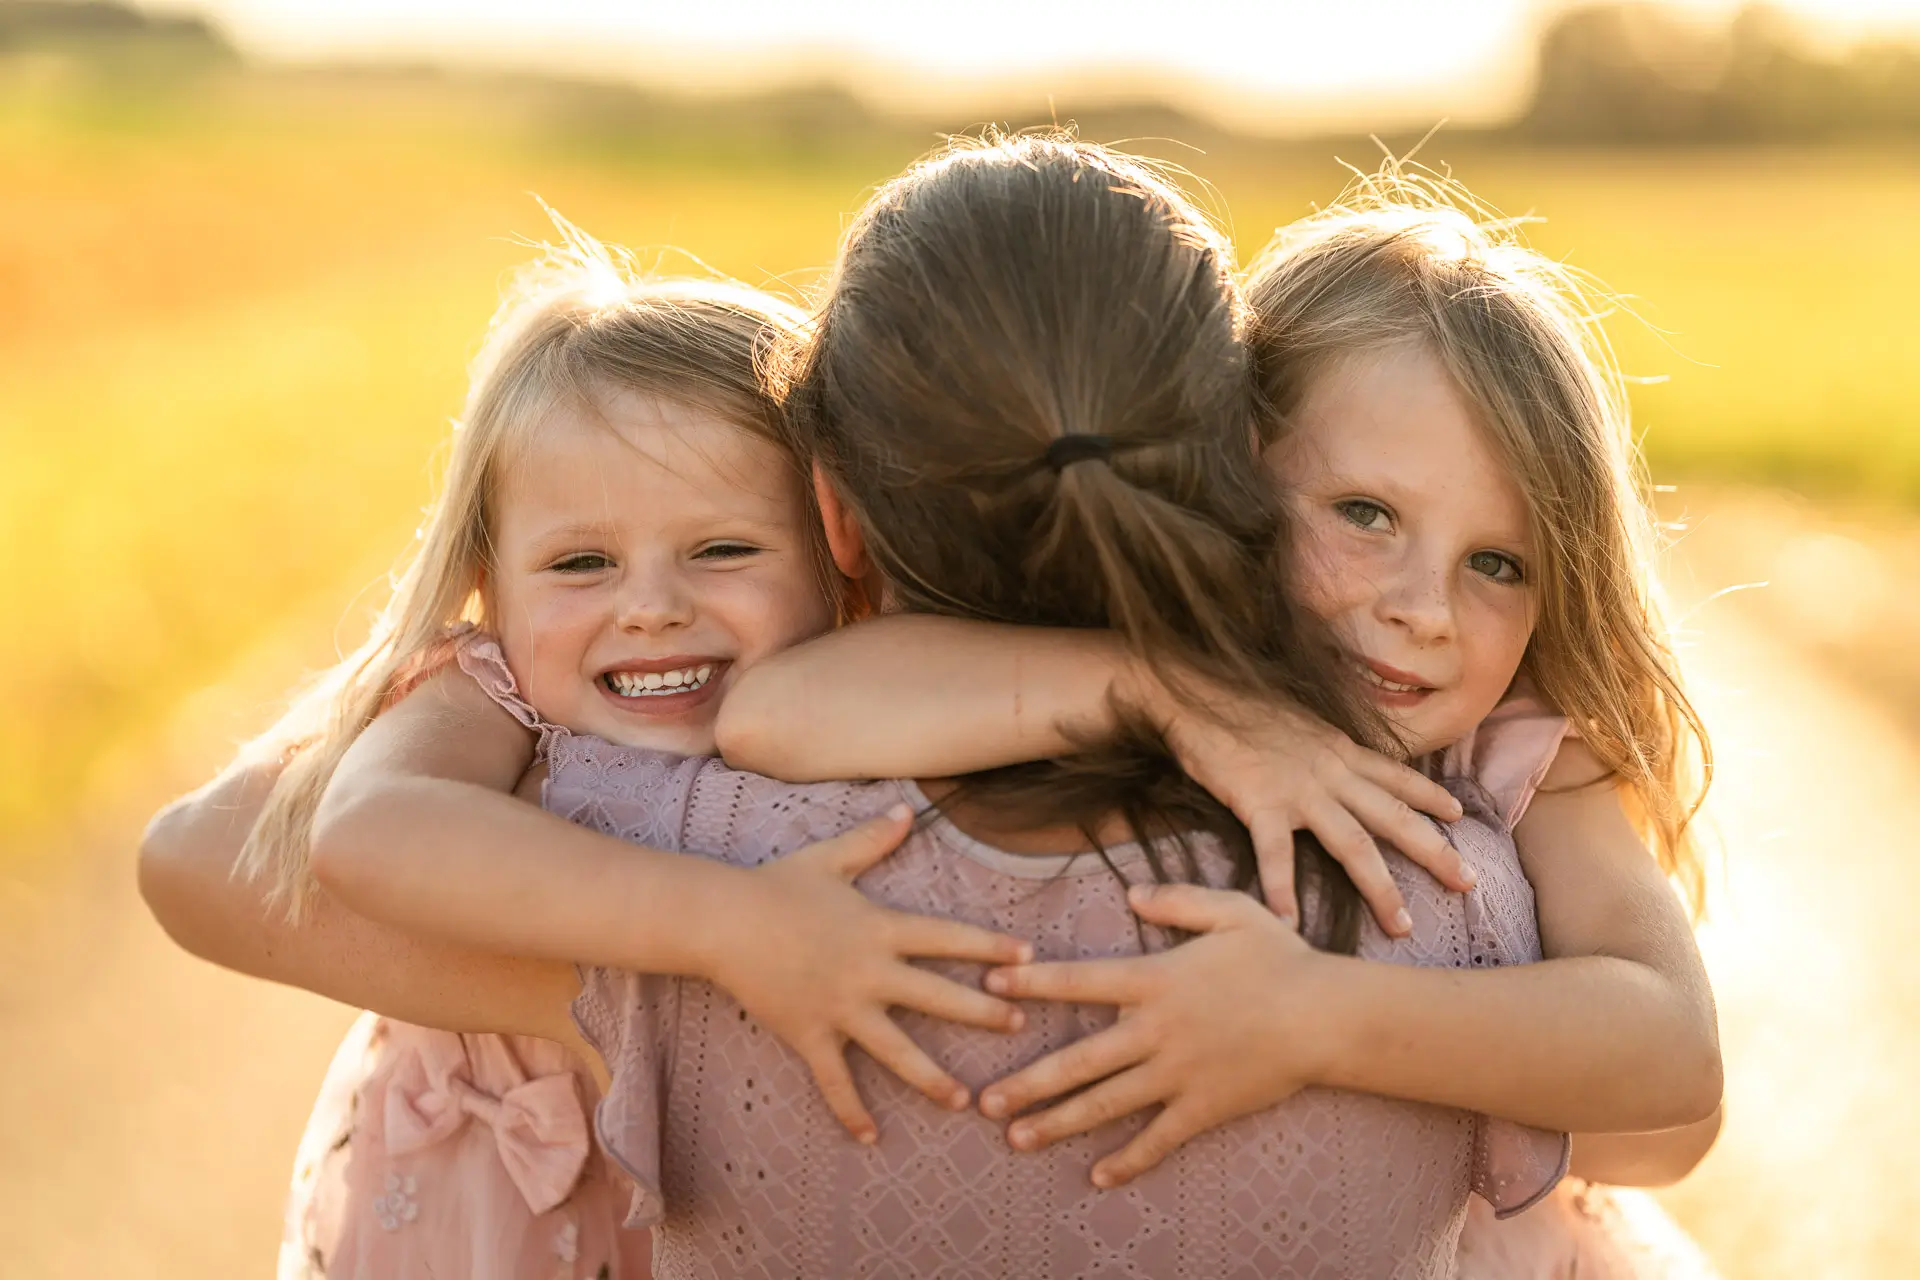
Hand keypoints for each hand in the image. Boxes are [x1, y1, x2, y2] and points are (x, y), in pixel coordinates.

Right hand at [708, 803, 1033, 1143]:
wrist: (723, 921)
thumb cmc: (775, 885)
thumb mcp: (830, 857)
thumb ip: (873, 839)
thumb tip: (906, 809)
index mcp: (880, 928)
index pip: (948, 938)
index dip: (990, 945)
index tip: (1028, 955)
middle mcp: (869, 972)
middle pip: (937, 997)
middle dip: (982, 1012)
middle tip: (1018, 1025)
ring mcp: (841, 1008)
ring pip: (896, 1050)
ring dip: (931, 1077)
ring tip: (964, 1099)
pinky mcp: (810, 1034)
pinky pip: (835, 1080)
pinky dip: (850, 1110)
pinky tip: (870, 1137)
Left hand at [977, 882, 1335, 1186]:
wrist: (1325, 1016)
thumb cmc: (1280, 958)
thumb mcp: (1231, 910)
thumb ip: (1177, 900)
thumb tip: (1132, 894)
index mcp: (1156, 979)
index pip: (1079, 981)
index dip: (1033, 984)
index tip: (991, 988)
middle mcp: (1156, 1030)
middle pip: (1079, 1059)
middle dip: (1028, 1082)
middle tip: (984, 1102)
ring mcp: (1177, 1073)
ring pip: (1106, 1103)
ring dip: (1058, 1123)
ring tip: (1016, 1140)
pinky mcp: (1203, 1106)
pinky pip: (1158, 1138)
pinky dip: (1128, 1159)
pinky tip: (1097, 1175)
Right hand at [1149, 680, 1472, 934]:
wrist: (1195, 691)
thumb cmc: (1237, 705)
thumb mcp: (1296, 721)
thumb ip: (1318, 746)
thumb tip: (1330, 758)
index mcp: (1339, 749)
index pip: (1396, 776)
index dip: (1430, 796)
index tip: (1459, 816)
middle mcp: (1331, 771)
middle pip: (1394, 817)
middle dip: (1435, 851)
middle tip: (1468, 883)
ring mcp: (1298, 789)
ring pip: (1354, 844)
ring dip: (1381, 887)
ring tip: (1401, 925)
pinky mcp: (1259, 802)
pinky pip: (1277, 854)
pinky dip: (1283, 891)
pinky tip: (1288, 925)